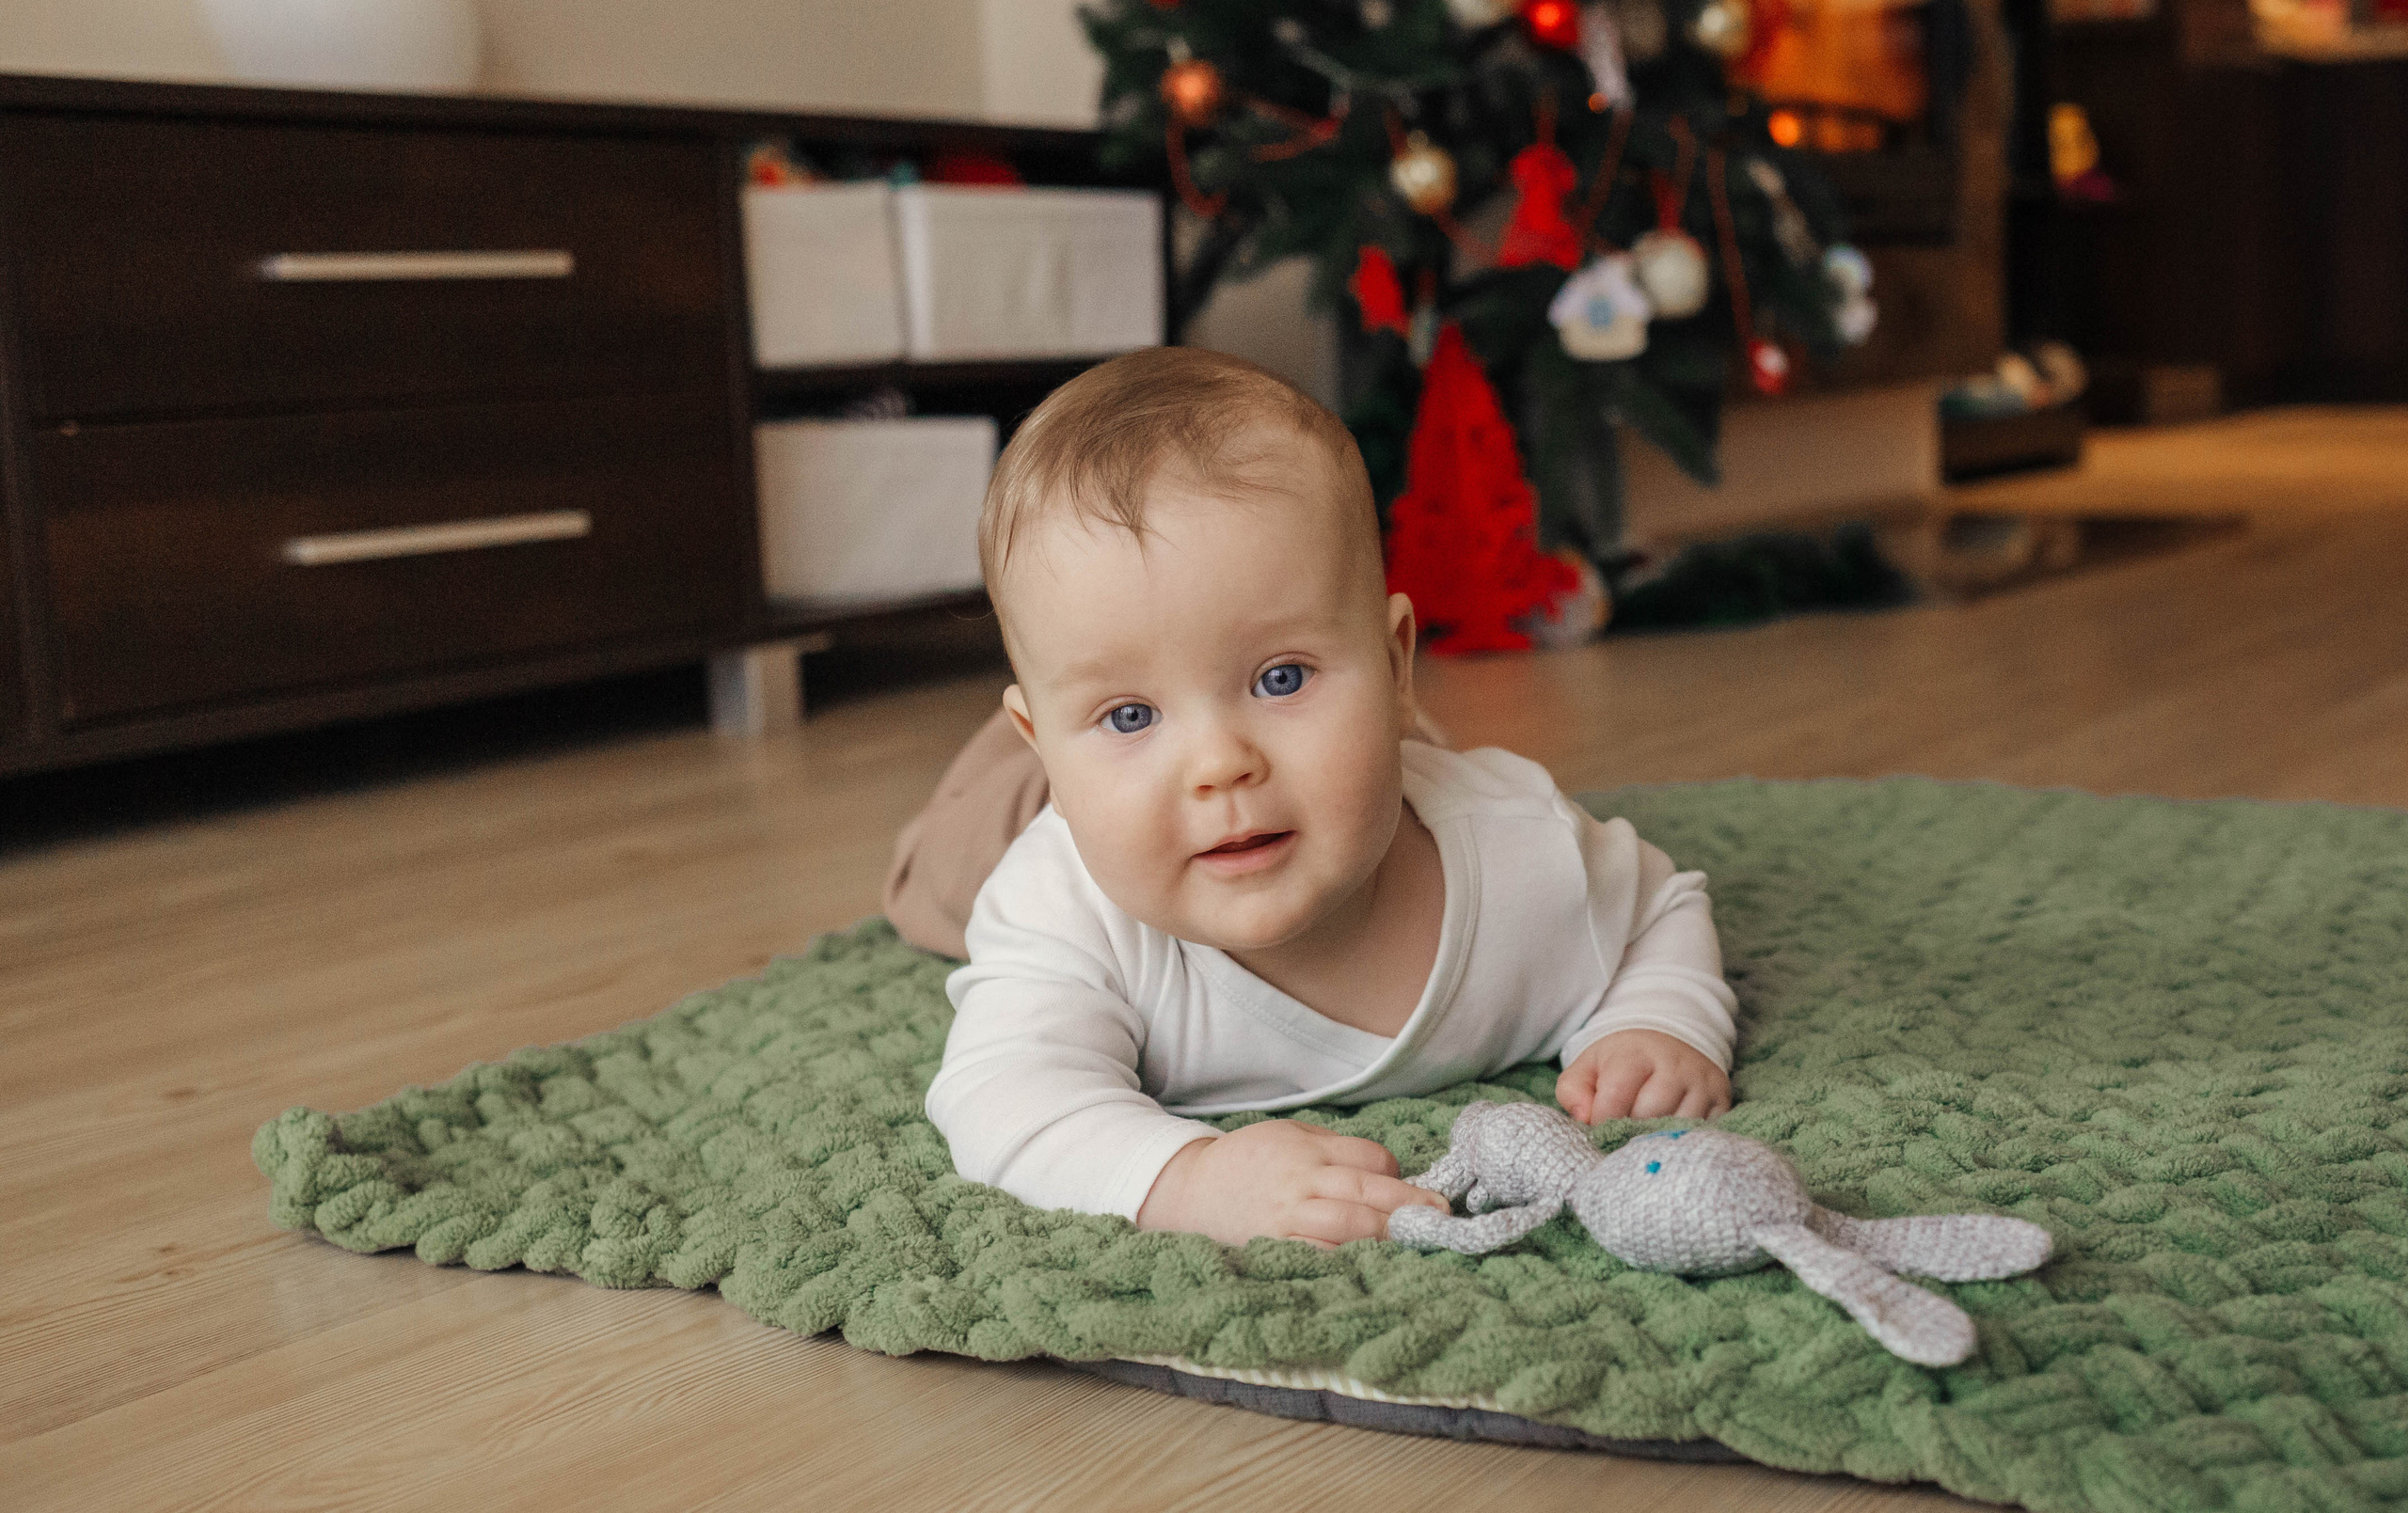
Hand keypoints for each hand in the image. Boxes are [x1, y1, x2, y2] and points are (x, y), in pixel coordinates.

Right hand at [1135, 1119, 1450, 1246]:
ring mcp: (1288, 1217)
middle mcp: (1301, 1180)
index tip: (1409, 1189)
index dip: (1395, 1174)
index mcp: (1306, 1148)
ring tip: (1416, 1241)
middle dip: (1410, 1206)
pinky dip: (1350, 1259)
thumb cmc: (1246, 1163)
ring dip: (1388, 1234)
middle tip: (1442, 1217)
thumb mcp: (1287, 1135)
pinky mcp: (1276, 1247)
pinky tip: (1373, 1264)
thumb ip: (1332, 1148)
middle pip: (1367, 1192)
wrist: (1189, 1191)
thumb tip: (1386, 1169)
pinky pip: (1321, 1255)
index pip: (1369, 1159)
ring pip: (1350, 1226)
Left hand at [1557, 1029, 1731, 1123]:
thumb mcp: (1588, 1068)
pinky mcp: (1721, 1098)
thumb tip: (1584, 1119)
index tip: (1598, 1127)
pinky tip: (1669, 1134)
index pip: (1615, 1096)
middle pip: (1649, 1114)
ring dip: (1657, 1138)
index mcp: (1634, 1053)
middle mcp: (1673, 1064)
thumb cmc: (1621, 1062)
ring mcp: (1701, 1081)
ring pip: (1678, 1126)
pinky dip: (1684, 1139)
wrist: (1668, 1041)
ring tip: (1644, 1133)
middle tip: (1623, 1132)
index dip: (1602, 1121)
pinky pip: (1704, 1131)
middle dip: (1630, 1130)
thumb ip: (1573, 1092)